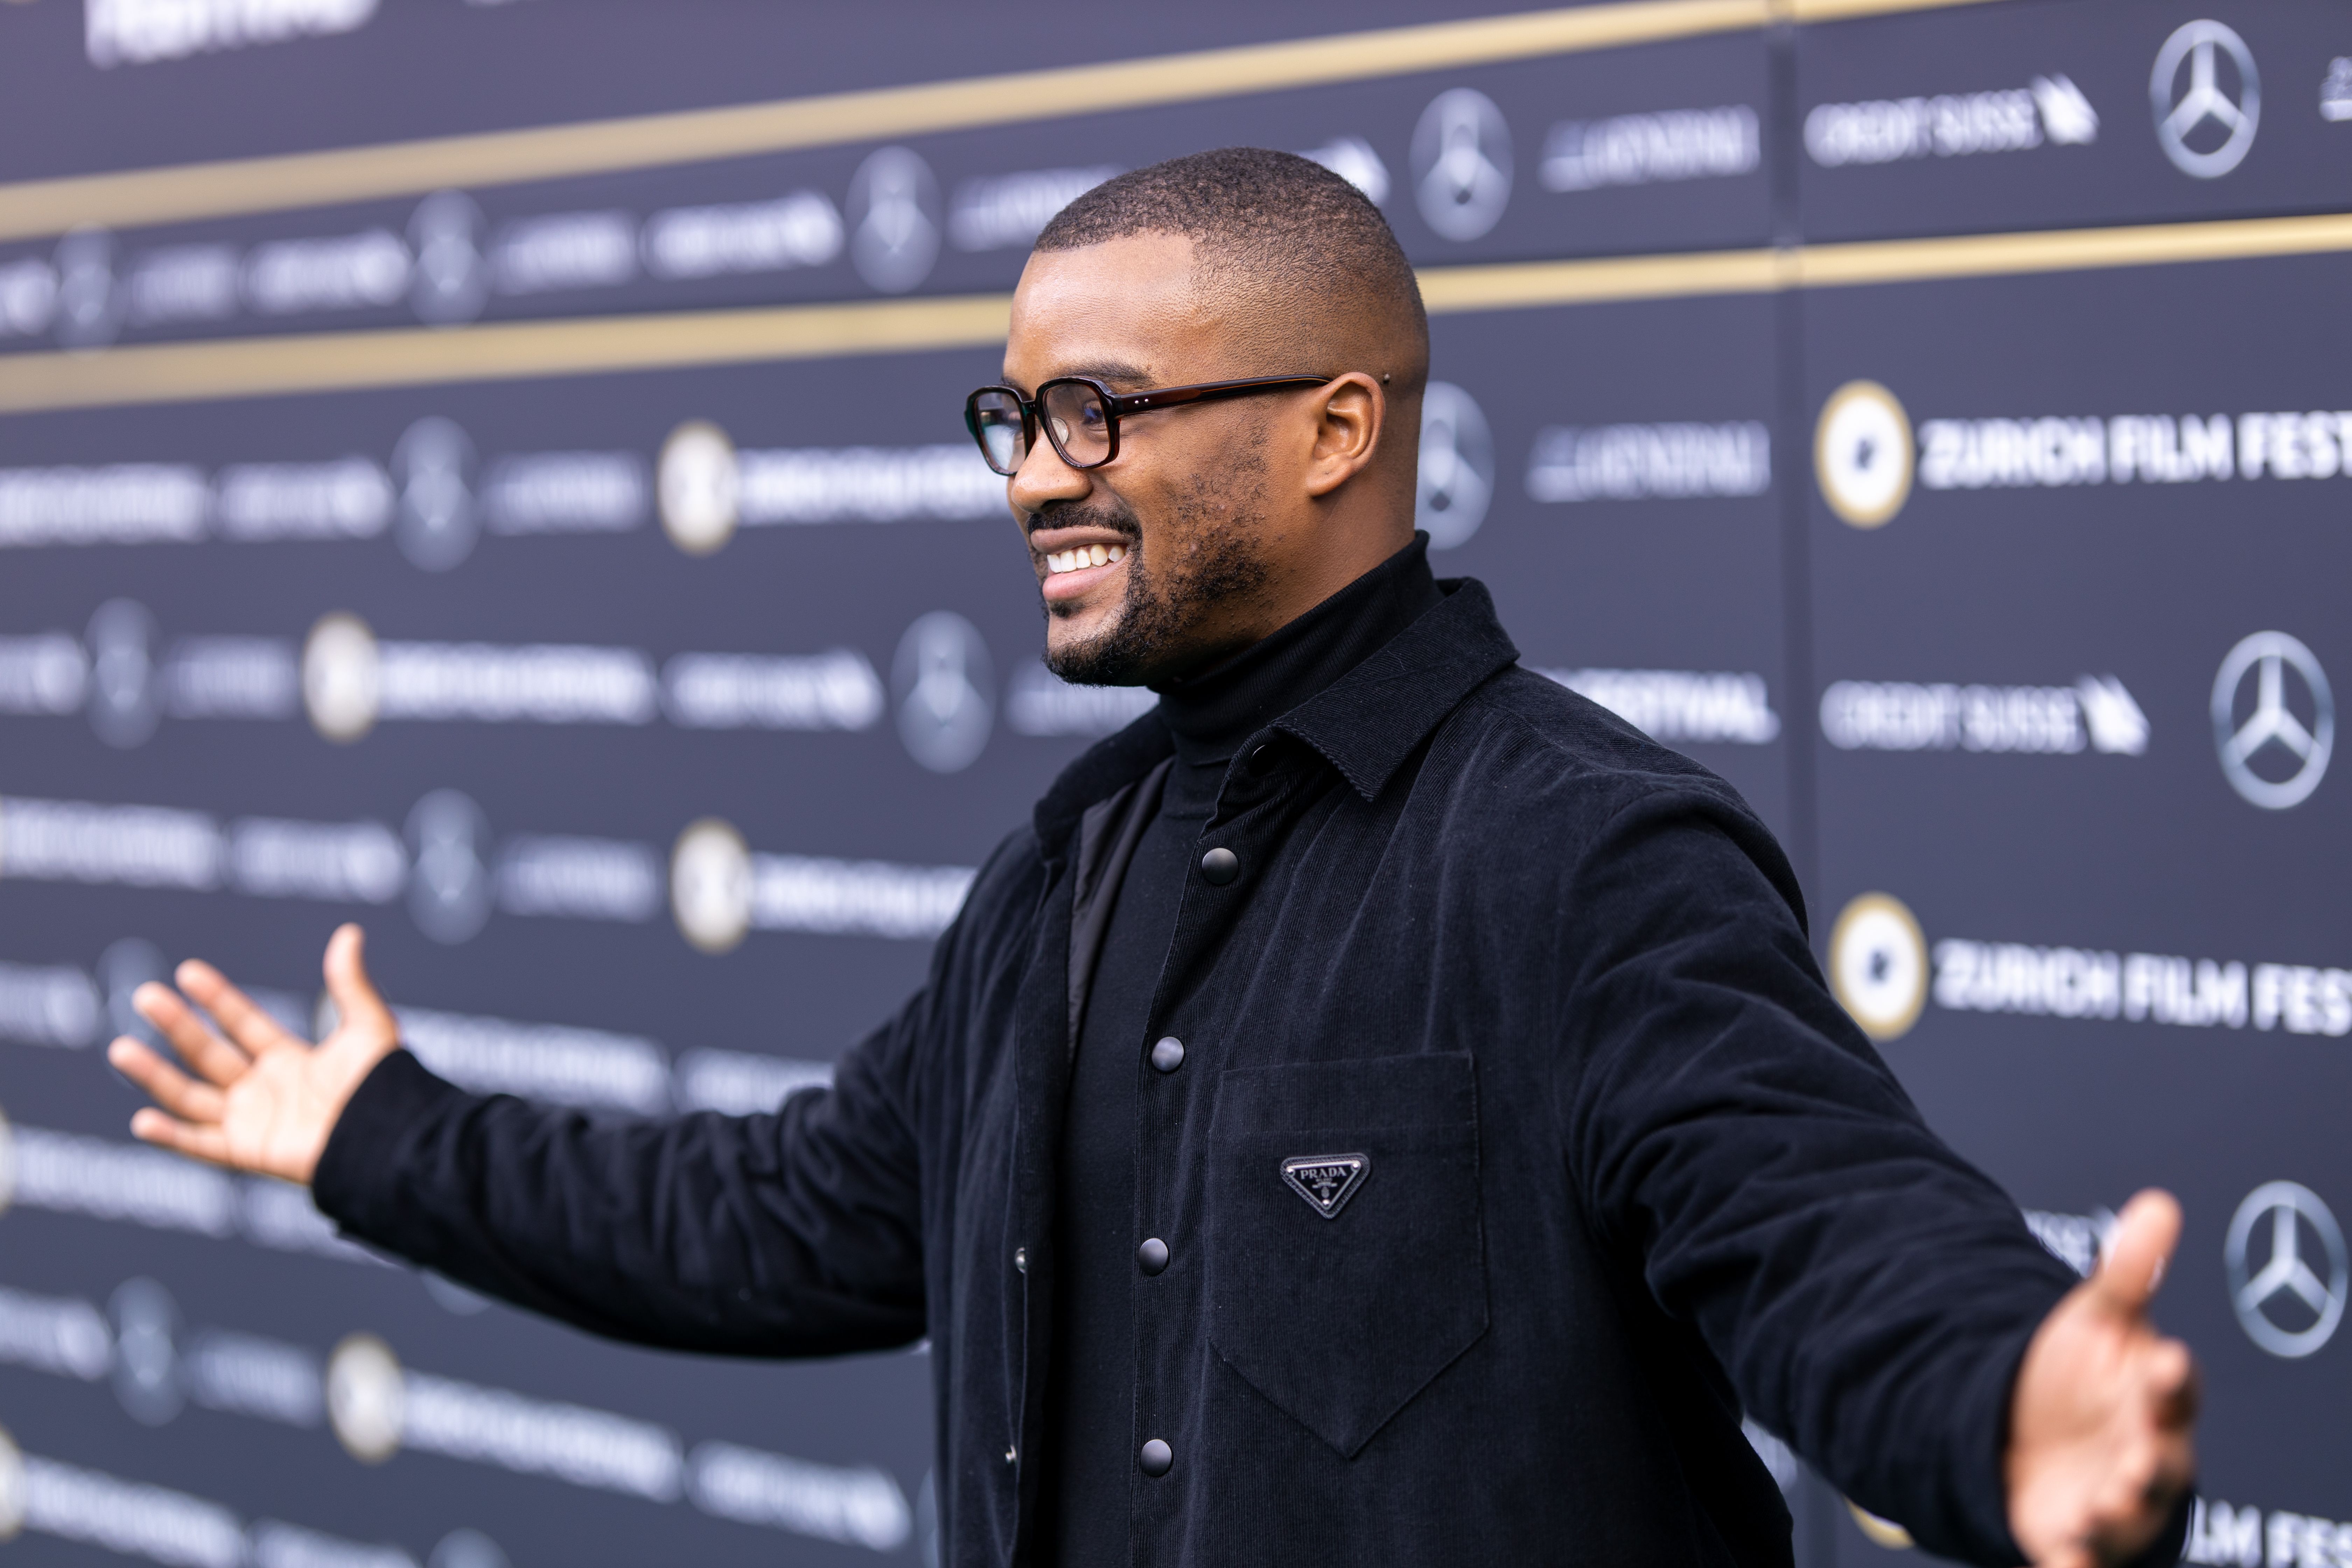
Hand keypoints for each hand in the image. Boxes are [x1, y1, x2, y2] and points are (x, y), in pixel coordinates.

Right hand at [107, 923, 400, 1184]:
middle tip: (145, 995)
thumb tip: (349, 932)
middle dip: (177, 1026)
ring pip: (191, 1096)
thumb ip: (350, 983)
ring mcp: (252, 1122)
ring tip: (119, 1048)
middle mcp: (265, 1089)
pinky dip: (170, 1136)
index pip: (243, 1023)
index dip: (217, 998)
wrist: (388, 1136)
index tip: (188, 972)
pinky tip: (142, 1119)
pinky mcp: (247, 1152)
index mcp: (291, 1060)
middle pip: (209, 1053)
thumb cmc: (384, 1087)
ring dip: (155, 1075)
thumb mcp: (368, 1027)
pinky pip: (200, 1145)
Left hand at [2005, 1189, 2199, 1567]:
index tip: (2168, 1357)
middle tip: (2140, 1455)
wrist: (2035, 1431)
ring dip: (2119, 1513)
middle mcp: (2146, 1453)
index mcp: (2154, 1399)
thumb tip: (2158, 1204)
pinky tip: (2065, 1559)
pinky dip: (2075, 1563)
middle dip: (2154, 1459)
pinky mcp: (2076, 1537)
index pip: (2174, 1388)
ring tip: (2100, 1507)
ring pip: (2129, 1514)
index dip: (2173, 1376)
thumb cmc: (2082, 1376)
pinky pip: (2081, 1559)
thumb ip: (2128, 1271)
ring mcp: (2116, 1500)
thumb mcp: (2098, 1319)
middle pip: (2162, 1459)